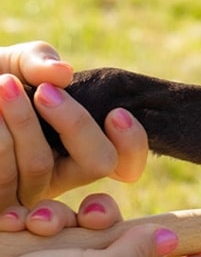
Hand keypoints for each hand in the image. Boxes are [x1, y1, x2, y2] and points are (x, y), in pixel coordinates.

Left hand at [0, 42, 148, 207]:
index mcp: (79, 146)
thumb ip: (42, 61)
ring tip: (2, 84)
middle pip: (97, 163)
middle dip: (75, 122)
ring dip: (23, 120)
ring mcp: (26, 195)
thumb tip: (63, 74)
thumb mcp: (18, 64)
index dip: (133, 144)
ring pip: (40, 165)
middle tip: (44, 91)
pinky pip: (4, 177)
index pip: (127, 162)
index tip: (116, 112)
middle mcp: (59, 176)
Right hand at [0, 193, 200, 256]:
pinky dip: (36, 222)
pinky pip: (52, 222)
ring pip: (90, 223)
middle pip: (132, 238)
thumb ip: (138, 255)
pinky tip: (19, 228)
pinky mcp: (36, 254)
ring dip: (65, 218)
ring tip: (43, 229)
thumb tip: (173, 240)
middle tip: (96, 221)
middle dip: (112, 220)